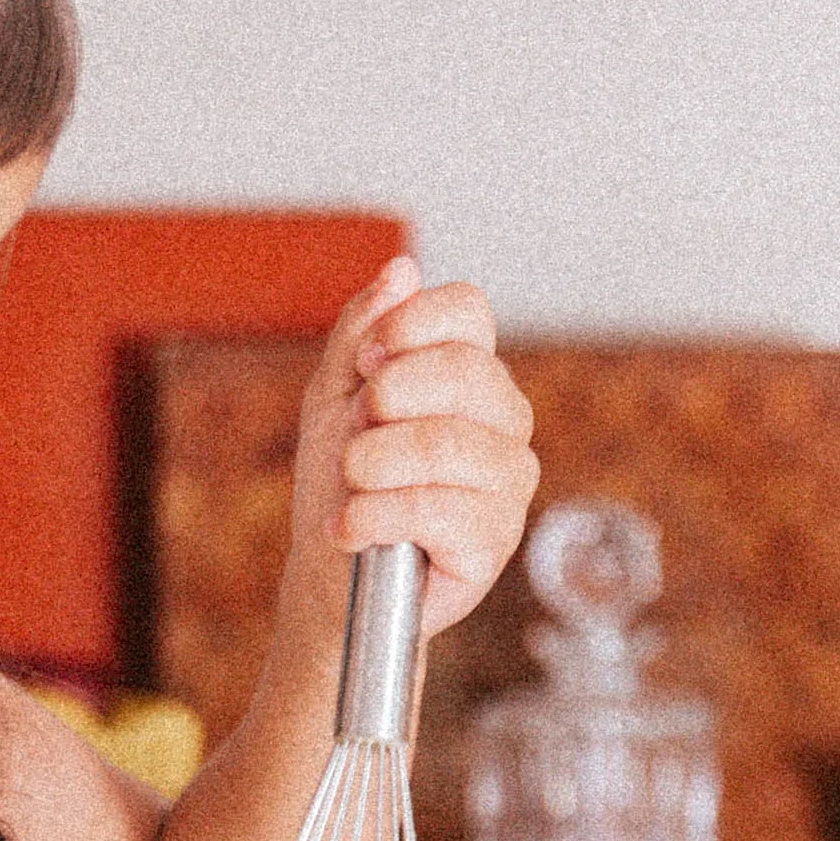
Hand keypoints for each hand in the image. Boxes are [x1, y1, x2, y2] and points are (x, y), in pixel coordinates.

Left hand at [285, 257, 538, 641]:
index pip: (469, 312)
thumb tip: (403, 269)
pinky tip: (351, 527)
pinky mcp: (496, 539)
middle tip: (354, 436)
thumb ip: (364, 332)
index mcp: (471, 374)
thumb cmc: (340, 481)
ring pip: (448, 443)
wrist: (331, 572)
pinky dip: (374, 516)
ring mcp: (508, 480)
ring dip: (373, 463)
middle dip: (387, 399)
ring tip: (350, 486)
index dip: (411, 325)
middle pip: (465, 373)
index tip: (367, 363)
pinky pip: (437, 509)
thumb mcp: (335, 395)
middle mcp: (505, 420)